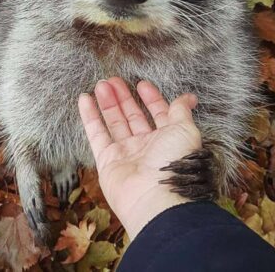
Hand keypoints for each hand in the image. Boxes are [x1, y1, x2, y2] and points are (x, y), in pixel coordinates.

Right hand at [77, 77, 202, 238]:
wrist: (156, 196)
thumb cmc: (175, 161)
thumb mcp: (185, 129)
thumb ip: (181, 111)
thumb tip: (189, 97)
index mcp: (168, 139)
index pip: (158, 114)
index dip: (151, 98)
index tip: (142, 83)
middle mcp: (147, 146)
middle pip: (133, 117)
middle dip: (125, 98)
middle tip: (113, 79)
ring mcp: (126, 153)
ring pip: (115, 122)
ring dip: (108, 103)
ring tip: (101, 83)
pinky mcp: (107, 160)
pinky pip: (96, 134)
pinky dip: (90, 116)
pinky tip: (84, 98)